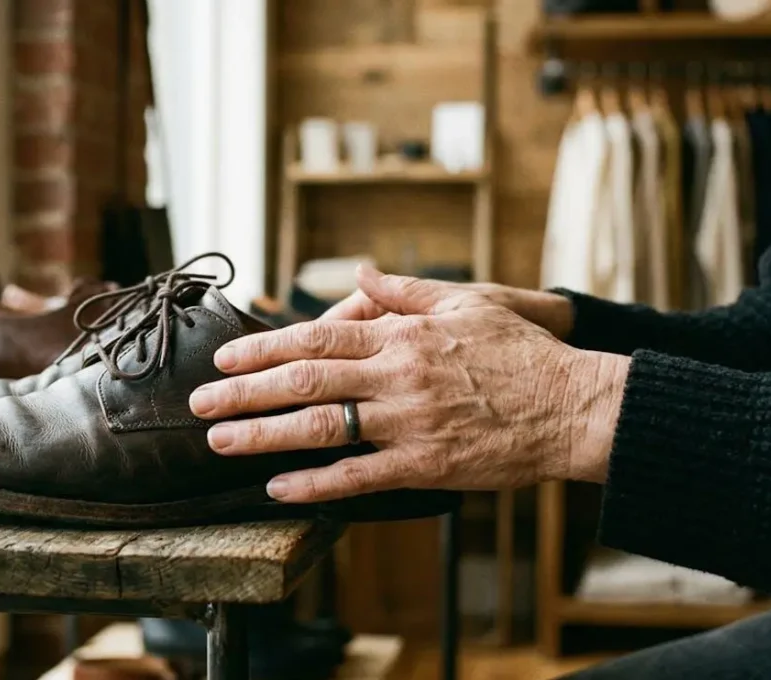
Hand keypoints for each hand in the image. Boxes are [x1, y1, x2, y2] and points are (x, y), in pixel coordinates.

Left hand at [188, 267, 629, 502]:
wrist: (572, 404)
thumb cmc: (522, 352)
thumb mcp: (466, 302)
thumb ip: (405, 291)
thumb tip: (361, 272)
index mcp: (402, 335)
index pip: (316, 337)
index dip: (264, 348)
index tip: (226, 357)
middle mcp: (395, 376)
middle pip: (302, 381)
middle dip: (243, 391)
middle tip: (198, 402)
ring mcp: (407, 422)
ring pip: (318, 428)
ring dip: (261, 434)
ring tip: (219, 441)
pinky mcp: (425, 464)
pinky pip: (358, 477)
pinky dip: (314, 484)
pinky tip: (278, 488)